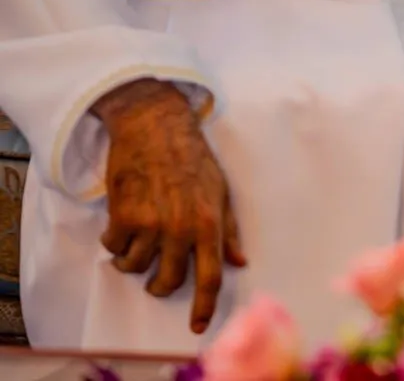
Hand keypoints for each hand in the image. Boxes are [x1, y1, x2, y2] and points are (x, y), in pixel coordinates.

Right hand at [92, 79, 244, 333]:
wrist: (155, 128)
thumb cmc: (193, 158)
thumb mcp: (221, 191)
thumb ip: (228, 230)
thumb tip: (239, 261)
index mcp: (210, 223)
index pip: (211, 276)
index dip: (205, 306)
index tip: (198, 326)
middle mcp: (181, 228)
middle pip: (168, 281)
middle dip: (159, 286)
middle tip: (155, 279)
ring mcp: (151, 224)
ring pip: (135, 268)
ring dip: (133, 262)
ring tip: (136, 243)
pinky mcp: (122, 216)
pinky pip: (113, 247)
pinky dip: (114, 242)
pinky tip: (122, 223)